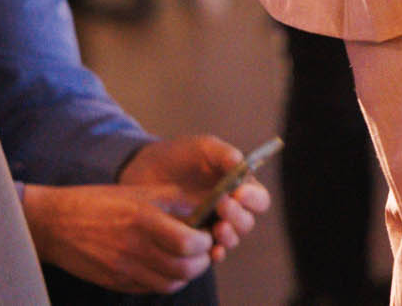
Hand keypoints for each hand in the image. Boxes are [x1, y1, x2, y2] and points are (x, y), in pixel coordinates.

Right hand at [20, 181, 212, 293]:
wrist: (56, 223)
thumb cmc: (101, 202)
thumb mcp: (141, 192)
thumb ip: (177, 200)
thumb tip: (208, 210)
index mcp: (143, 219)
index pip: (187, 243)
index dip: (205, 242)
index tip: (208, 234)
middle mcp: (134, 247)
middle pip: (183, 269)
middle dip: (201, 261)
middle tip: (203, 251)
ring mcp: (123, 269)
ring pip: (169, 284)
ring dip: (186, 274)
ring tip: (187, 260)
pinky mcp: (115, 282)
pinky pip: (150, 288)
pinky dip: (165, 281)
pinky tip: (165, 267)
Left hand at [122, 134, 270, 262]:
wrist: (144, 173)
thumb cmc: (179, 156)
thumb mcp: (202, 148)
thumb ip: (223, 154)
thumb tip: (241, 163)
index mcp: (239, 188)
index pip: (258, 199)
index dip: (253, 198)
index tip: (239, 192)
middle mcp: (230, 211)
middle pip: (246, 222)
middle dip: (238, 216)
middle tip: (223, 205)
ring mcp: (212, 228)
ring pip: (232, 239)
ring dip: (229, 236)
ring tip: (217, 228)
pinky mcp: (193, 243)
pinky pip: (210, 254)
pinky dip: (215, 254)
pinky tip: (212, 250)